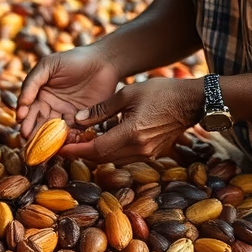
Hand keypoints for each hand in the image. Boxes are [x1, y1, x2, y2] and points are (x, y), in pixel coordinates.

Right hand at [17, 45, 122, 139]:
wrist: (104, 62)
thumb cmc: (73, 60)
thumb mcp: (48, 66)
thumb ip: (32, 82)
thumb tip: (21, 104)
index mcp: (41, 94)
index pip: (30, 110)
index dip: (26, 119)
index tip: (22, 126)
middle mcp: (52, 106)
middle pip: (40, 122)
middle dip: (34, 133)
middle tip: (29, 141)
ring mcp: (67, 114)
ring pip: (54, 130)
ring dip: (48, 139)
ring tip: (43, 148)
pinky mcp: (82, 120)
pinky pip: (72, 131)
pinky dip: (67, 138)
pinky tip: (62, 143)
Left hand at [57, 78, 204, 164]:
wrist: (192, 102)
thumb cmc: (162, 92)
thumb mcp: (127, 94)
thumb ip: (101, 109)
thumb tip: (78, 119)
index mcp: (131, 134)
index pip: (95, 148)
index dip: (75, 149)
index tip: (58, 149)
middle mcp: (139, 149)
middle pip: (102, 157)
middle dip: (82, 152)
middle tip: (64, 146)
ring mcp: (147, 153)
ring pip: (113, 159)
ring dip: (95, 153)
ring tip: (79, 142)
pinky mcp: (151, 152)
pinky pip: (124, 156)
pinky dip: (110, 150)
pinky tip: (102, 140)